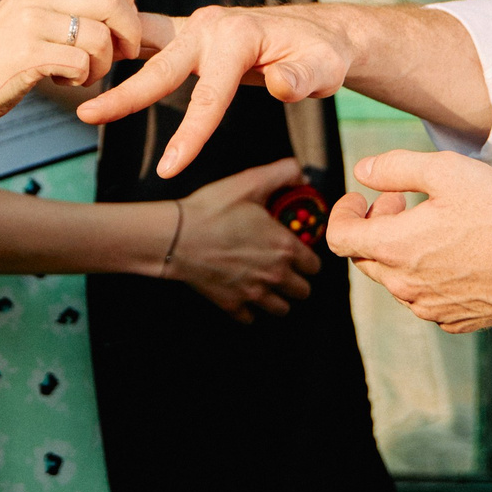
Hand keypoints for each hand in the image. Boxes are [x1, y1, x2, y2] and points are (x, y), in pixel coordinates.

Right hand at [0, 0, 143, 126]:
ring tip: (84, 73)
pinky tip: (64, 82)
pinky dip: (83, 79)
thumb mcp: (27, 15)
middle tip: (125, 53)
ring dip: (104, 63)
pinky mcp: (27, 55)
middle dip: (130, 30)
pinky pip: (81, 64)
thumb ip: (64, 5)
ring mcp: (30, 23)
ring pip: (101, 37)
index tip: (121, 25)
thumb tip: (122, 11)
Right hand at [77, 4, 354, 178]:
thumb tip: (282, 85)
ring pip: (148, 51)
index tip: (168, 170)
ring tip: (80, 94)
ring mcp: (197, 27)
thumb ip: (304, 77)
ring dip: (114, 70)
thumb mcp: (325, 68)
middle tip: (87, 115)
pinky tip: (97, 63)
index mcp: (237, 36)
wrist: (322, 33)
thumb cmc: (324, 55)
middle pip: (161, 67)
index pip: (207, 96)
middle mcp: (210, 26)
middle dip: (125, 95)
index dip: (189, 136)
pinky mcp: (191, 34)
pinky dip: (125, 53)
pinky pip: (152, 43)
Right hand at [167, 157, 322, 321]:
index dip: (309, 259)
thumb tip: (303, 178)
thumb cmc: (213, 209)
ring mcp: (253, 294)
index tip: (299, 254)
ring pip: (282, 309)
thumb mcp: (250, 182)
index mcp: (285, 248)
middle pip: (303, 291)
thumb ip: (284, 173)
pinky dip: (250, 310)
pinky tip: (243, 294)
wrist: (176, 236)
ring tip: (267, 284)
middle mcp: (274, 275)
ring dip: (278, 298)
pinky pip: (251, 318)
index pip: (315, 266)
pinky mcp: (232, 305)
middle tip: (284, 269)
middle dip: (297, 281)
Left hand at [326, 150, 491, 334]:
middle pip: (365, 257)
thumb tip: (363, 172)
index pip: (339, 238)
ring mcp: (429, 309)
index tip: (361, 198)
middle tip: (402, 200)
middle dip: (375, 225)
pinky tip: (455, 252)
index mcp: (395, 248)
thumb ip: (395, 168)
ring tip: (433, 222)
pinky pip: (424, 297)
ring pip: (395, 278)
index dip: (342, 213)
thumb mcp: (445, 170)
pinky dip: (426, 273)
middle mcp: (405, 286)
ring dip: (400, 249)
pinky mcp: (454, 321)